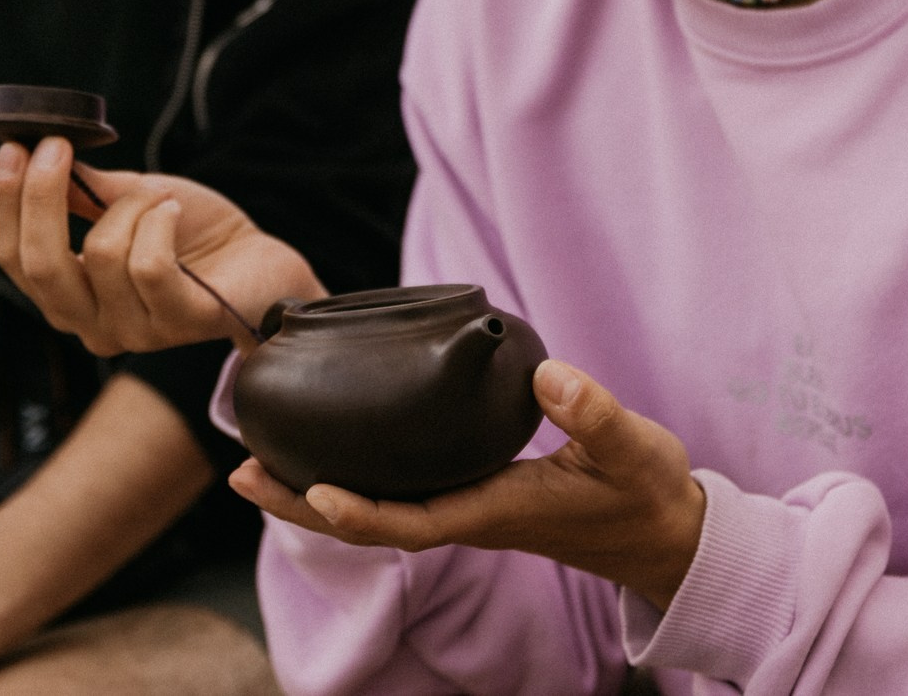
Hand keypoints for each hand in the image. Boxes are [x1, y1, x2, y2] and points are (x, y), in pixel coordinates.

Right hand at [0, 137, 322, 356]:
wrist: (260, 259)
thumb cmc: (192, 233)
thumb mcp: (128, 202)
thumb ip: (80, 191)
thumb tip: (33, 151)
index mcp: (71, 298)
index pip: (14, 259)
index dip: (6, 203)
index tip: (13, 148)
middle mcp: (93, 325)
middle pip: (42, 265)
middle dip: (42, 198)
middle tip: (59, 147)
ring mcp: (137, 332)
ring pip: (103, 253)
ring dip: (134, 205)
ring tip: (161, 198)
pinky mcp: (181, 323)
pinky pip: (149, 265)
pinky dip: (160, 223)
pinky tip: (175, 213)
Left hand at [230, 359, 708, 612]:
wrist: (666, 534)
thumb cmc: (647, 493)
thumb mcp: (632, 448)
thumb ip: (593, 412)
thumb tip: (548, 373)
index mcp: (499, 510)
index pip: (413, 521)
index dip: (359, 512)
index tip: (311, 490)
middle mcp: (472, 516)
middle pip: (371, 522)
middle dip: (301, 504)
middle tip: (241, 470)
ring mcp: (469, 509)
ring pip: (376, 510)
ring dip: (312, 494)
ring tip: (256, 463)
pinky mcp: (475, 494)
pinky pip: (397, 495)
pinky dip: (352, 479)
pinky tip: (328, 453)